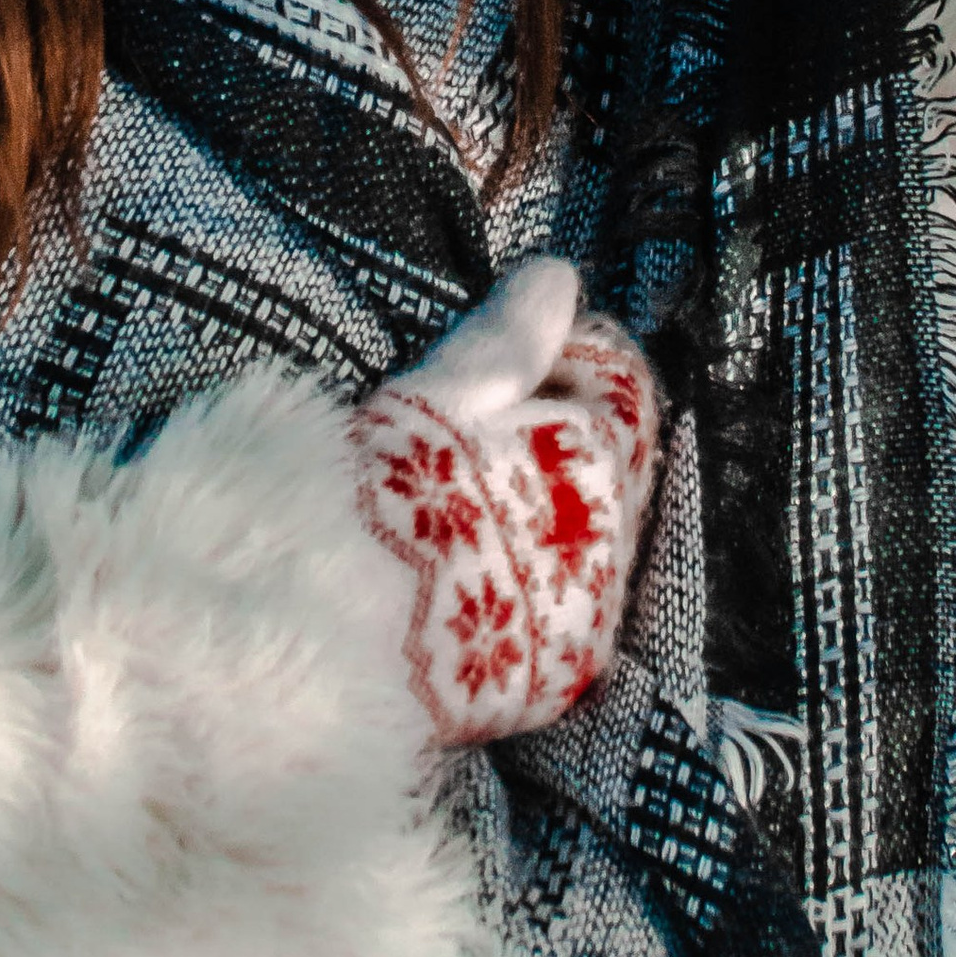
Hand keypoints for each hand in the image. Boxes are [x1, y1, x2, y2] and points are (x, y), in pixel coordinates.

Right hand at [351, 257, 658, 746]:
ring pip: (589, 539)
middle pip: (609, 463)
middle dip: (556, 443)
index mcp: (598, 453)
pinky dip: (528, 591)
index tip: (512, 361)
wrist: (338, 644)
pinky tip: (466, 587)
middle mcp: (615, 537)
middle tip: (473, 444)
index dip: (565, 360)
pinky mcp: (558, 681)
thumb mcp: (441, 394)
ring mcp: (591, 614)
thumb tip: (558, 275)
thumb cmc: (385, 497)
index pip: (618, 380)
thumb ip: (509, 337)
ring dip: (545, 520)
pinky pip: (561, 614)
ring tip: (461, 521)